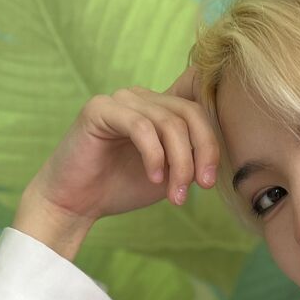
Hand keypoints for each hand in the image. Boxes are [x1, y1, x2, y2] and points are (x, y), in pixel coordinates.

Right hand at [20, 66, 219, 224]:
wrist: (77, 203)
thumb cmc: (122, 187)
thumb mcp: (170, 173)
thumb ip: (192, 157)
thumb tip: (222, 154)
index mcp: (161, 108)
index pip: (200, 106)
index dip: (213, 137)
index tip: (212, 177)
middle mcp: (143, 97)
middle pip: (191, 113)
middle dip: (203, 153)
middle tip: (202, 186)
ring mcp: (121, 100)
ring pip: (169, 122)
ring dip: (180, 163)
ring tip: (176, 194)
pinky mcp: (100, 109)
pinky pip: (141, 126)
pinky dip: (154, 155)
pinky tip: (154, 178)